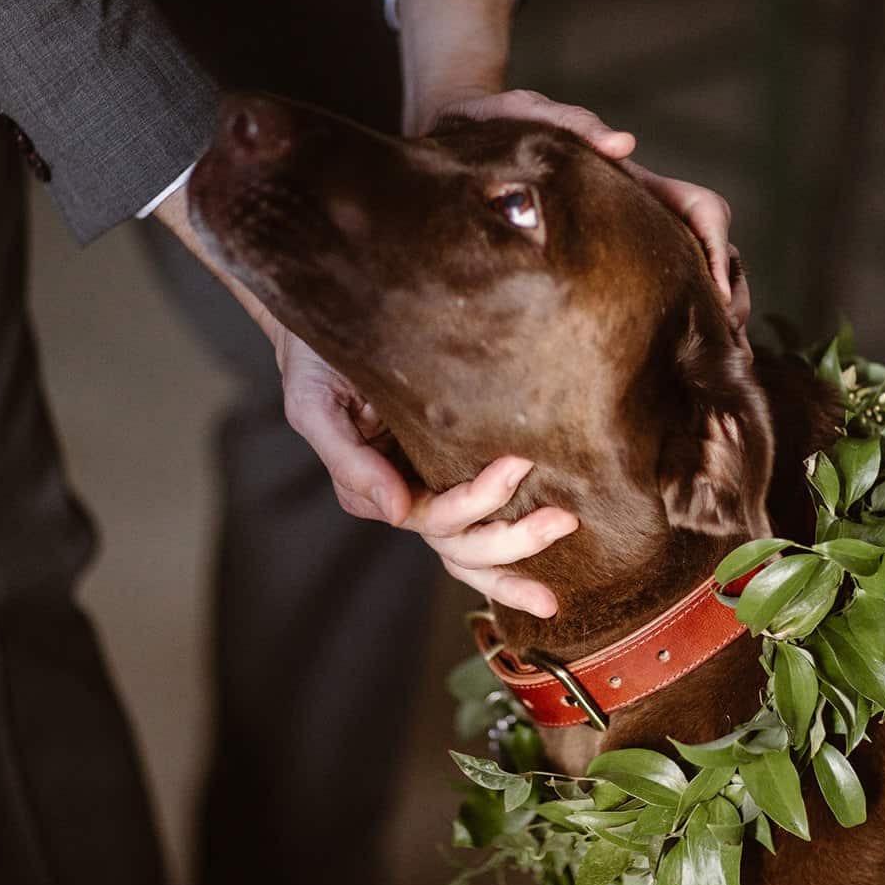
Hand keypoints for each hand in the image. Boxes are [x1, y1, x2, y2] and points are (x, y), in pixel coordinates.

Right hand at [276, 332, 573, 617]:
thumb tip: (395, 510)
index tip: (519, 463)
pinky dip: (516, 549)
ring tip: (569, 529)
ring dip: (521, 552)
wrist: (326, 323)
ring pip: (475, 548)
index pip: (435, 518)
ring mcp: (432, 488)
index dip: (478, 500)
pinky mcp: (455, 467)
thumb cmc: (317, 365)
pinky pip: (486, 521)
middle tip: (563, 519)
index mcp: (375, 489)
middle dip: (512, 541)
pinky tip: (558, 561)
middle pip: (462, 546)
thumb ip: (350, 462)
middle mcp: (408, 497)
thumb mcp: (315, 407)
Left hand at [426, 90, 748, 335]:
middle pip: (712, 250)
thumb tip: (626, 145)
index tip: (716, 290)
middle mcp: (641, 214)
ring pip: (691, 277)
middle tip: (728, 341)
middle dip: (729, 292)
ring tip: (713, 361)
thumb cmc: (499, 125)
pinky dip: (671, 326)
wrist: (460, 138)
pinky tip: (666, 365)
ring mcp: (626, 242)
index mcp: (635, 184)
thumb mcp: (532, 116)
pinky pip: (649, 297)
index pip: (701, 211)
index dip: (718, 248)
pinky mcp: (601, 267)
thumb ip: (578, 125)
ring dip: (711, 314)